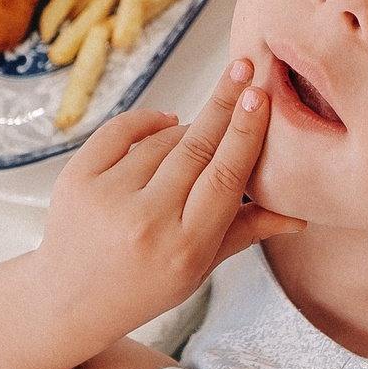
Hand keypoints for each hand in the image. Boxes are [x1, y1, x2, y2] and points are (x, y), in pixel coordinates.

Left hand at [31, 57, 304, 351]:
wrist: (68, 301)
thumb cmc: (143, 286)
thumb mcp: (198, 269)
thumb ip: (244, 233)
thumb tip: (298, 215)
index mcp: (183, 248)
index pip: (223, 178)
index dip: (244, 134)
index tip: (260, 96)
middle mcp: (145, 223)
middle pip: (194, 148)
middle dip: (224, 104)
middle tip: (245, 67)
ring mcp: (106, 199)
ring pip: (161, 140)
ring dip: (185, 127)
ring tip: (201, 130)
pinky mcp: (75, 180)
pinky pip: (120, 131)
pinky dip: (147, 121)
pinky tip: (166, 121)